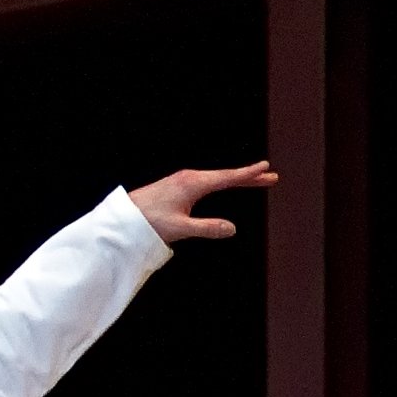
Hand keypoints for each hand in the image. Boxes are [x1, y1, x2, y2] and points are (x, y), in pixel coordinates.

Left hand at [128, 161, 275, 243]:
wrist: (125, 216)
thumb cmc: (150, 222)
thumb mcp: (180, 229)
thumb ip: (206, 228)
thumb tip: (232, 229)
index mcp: (194, 184)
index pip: (228, 178)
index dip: (248, 174)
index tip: (266, 168)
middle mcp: (190, 177)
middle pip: (226, 176)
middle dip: (249, 176)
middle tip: (271, 176)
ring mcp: (183, 179)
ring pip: (217, 178)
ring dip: (237, 178)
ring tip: (254, 180)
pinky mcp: (178, 184)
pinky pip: (208, 180)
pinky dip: (222, 181)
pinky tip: (225, 183)